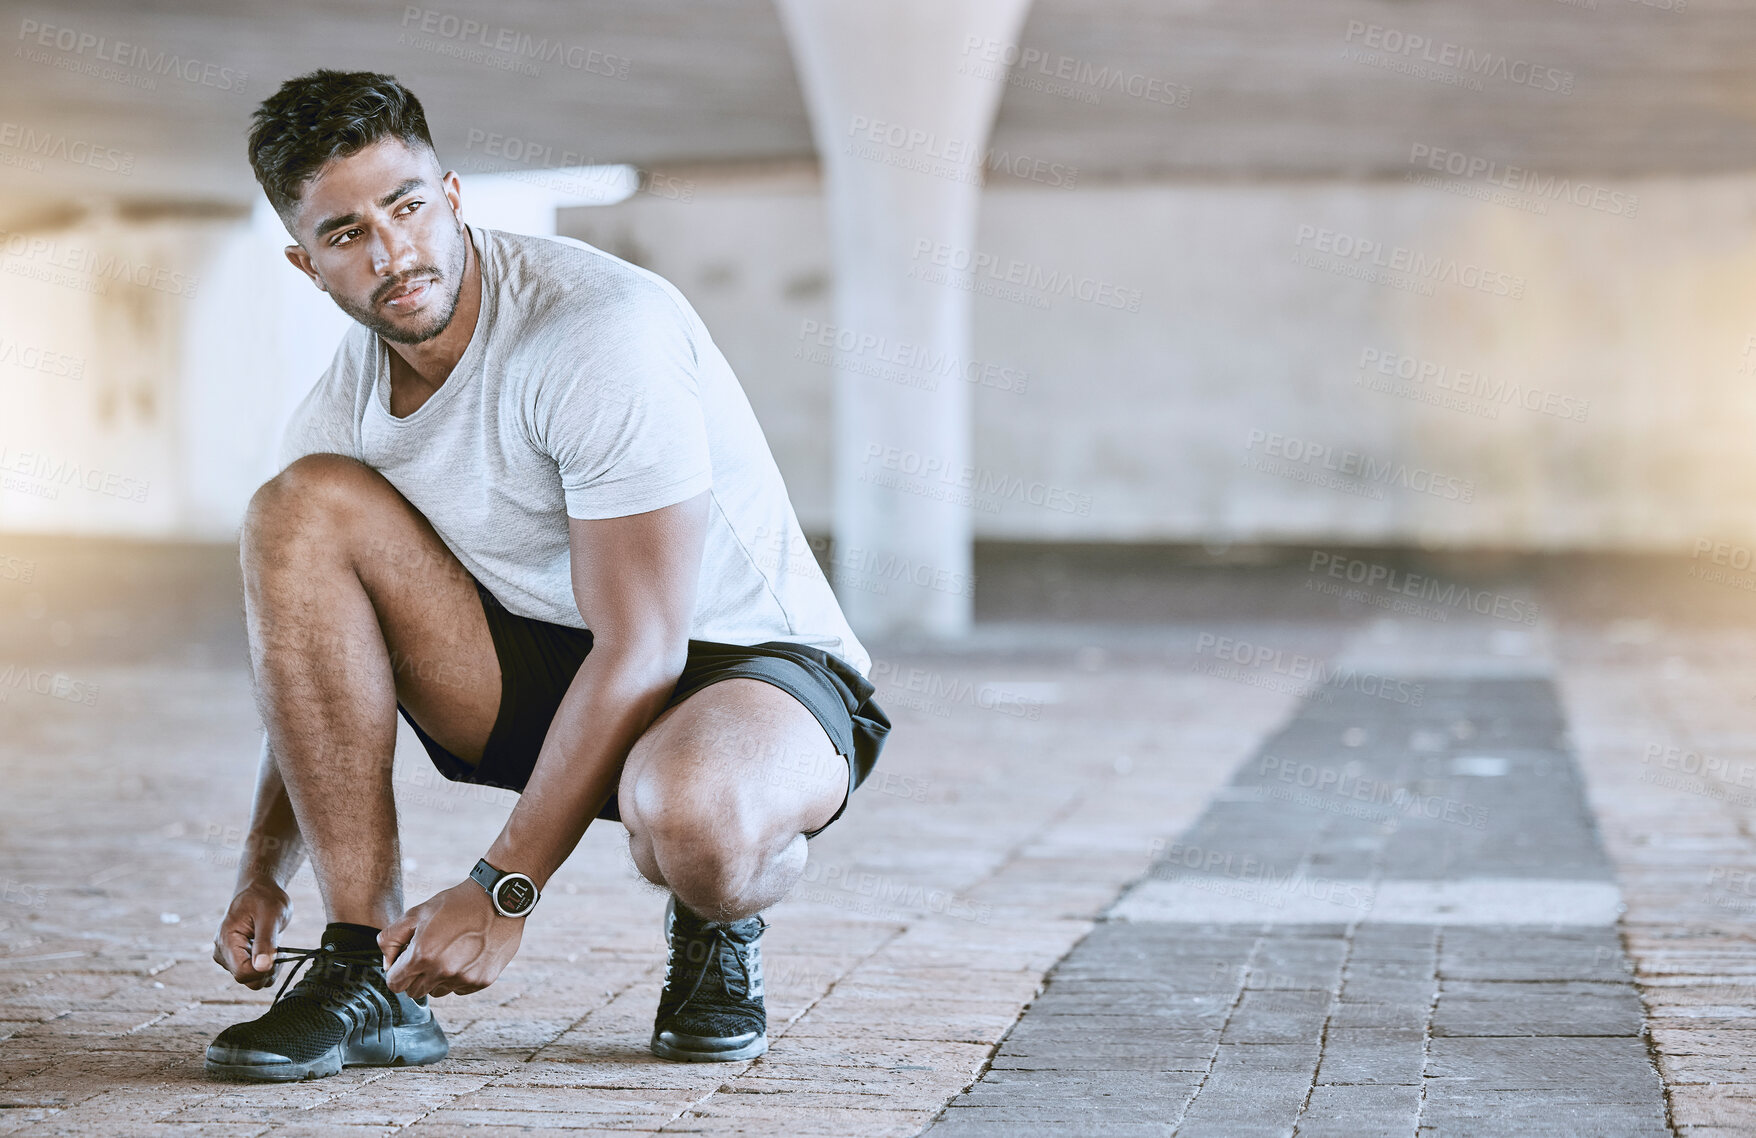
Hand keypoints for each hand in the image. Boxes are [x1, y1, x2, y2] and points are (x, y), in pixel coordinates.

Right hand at [213, 877, 291, 988]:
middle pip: (247, 979)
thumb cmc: (264, 898)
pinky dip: (266, 967)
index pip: (242, 973)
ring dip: (268, 968)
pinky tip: (270, 950)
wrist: (259, 891)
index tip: (278, 954)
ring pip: (251, 980)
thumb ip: (266, 941)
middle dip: (267, 969)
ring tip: (274, 946)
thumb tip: (262, 968)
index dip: (263, 970)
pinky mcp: (236, 960)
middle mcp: (223, 953)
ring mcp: (228, 958)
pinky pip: (253, 974)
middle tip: (279, 948)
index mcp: (227, 941)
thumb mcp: (271, 915)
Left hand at [379, 879, 523, 999]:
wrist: (499, 900)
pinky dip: (458, 977)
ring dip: (437, 978)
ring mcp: (463, 978)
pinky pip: (459, 988)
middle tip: (429, 953)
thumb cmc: (457, 904)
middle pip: (414, 992)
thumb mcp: (416, 912)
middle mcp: (442, 972)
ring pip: (437, 991)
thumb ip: (390, 938)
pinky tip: (467, 955)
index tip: (405, 961)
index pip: (395, 984)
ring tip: (450, 952)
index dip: (396, 972)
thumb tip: (388, 964)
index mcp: (422, 956)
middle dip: (415, 976)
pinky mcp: (482, 981)